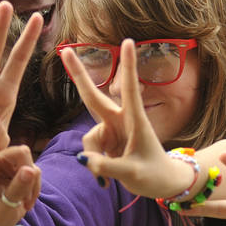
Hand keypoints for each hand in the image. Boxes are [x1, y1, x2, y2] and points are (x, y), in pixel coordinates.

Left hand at [0, 86, 41, 225]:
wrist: (3, 217)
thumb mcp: (2, 212)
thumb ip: (16, 190)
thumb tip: (29, 169)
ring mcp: (2, 162)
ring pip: (20, 152)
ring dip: (26, 175)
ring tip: (25, 201)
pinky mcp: (17, 163)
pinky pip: (31, 164)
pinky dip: (34, 182)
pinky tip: (29, 198)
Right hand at [64, 40, 186, 198]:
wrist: (161, 183)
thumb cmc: (154, 175)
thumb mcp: (133, 174)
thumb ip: (108, 167)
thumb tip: (82, 159)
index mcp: (136, 120)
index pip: (130, 89)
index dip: (128, 66)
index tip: (128, 41)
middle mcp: (121, 121)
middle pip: (93, 97)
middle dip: (78, 74)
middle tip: (64, 50)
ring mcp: (111, 130)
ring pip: (89, 140)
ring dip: (94, 158)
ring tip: (113, 174)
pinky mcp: (105, 141)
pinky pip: (89, 152)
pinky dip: (94, 164)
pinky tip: (107, 177)